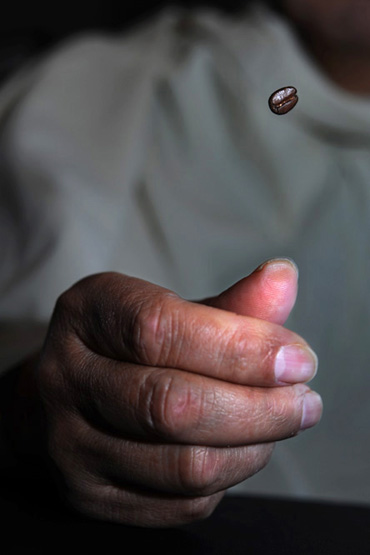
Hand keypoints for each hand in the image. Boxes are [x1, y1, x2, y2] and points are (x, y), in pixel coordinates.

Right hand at [14, 259, 321, 526]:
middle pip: (172, 405)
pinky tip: (244, 449)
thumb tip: (284, 278)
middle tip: (305, 400)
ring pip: (184, 464)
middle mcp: (65, 378)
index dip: (238, 347)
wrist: (64, 398)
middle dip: (259, 407)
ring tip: (283, 421)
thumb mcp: (168, 309)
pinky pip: (182, 502)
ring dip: (255, 446)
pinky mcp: (91, 496)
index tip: (298, 358)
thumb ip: (228, 304)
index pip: (159, 330)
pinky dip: (231, 477)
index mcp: (86, 313)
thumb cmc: (127, 346)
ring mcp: (70, 444)